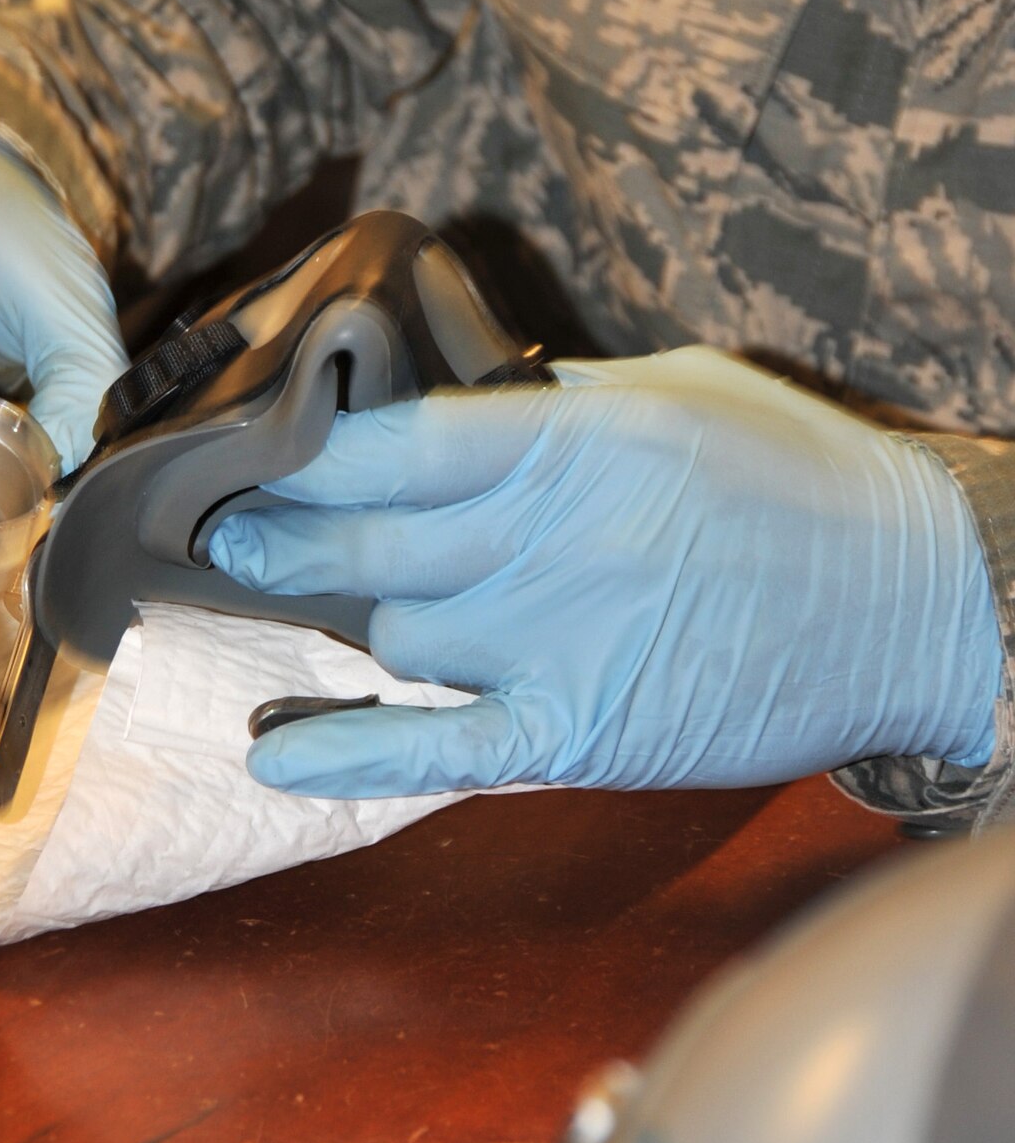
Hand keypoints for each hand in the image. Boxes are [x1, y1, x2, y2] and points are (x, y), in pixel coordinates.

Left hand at [208, 348, 1003, 796]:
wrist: (917, 600)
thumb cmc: (802, 479)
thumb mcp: (681, 389)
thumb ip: (560, 403)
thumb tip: (463, 407)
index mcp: (570, 438)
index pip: (390, 443)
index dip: (300, 455)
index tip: (245, 456)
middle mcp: (547, 535)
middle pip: (367, 544)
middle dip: (281, 540)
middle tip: (226, 536)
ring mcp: (559, 640)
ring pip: (400, 634)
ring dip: (363, 622)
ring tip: (314, 608)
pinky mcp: (583, 732)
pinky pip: (438, 746)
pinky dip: (350, 752)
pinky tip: (277, 750)